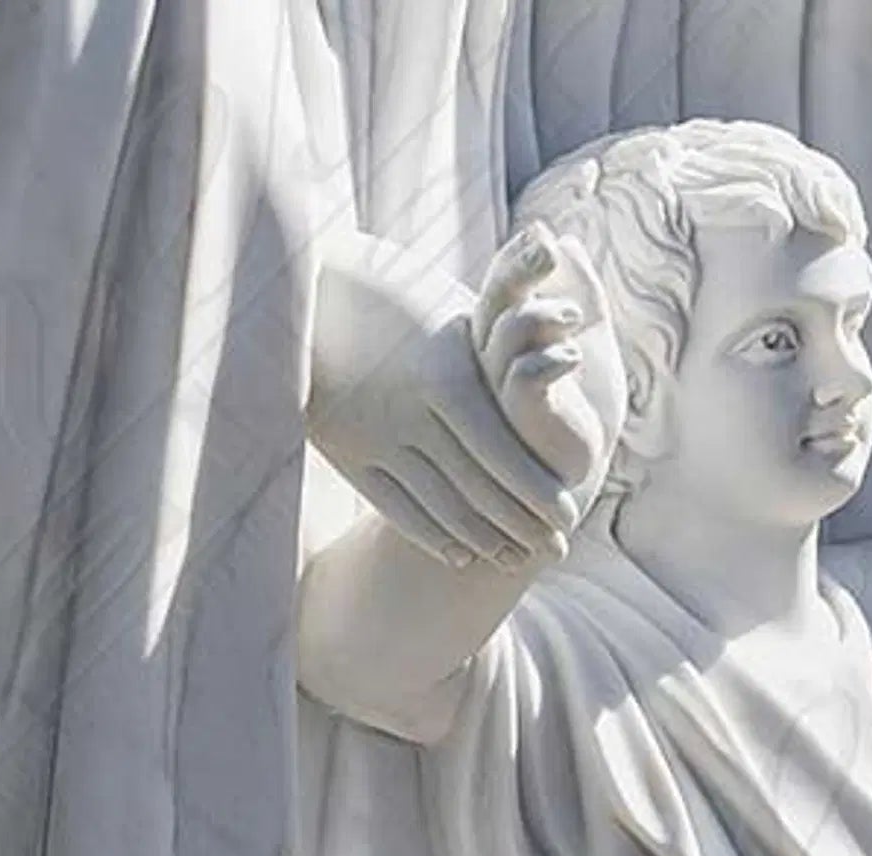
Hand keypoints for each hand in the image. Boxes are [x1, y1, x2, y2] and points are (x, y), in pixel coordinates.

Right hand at [307, 232, 579, 567]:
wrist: (301, 282)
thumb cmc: (393, 286)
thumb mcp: (451, 310)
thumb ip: (498, 354)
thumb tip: (562, 363)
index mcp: (447, 375)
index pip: (505, 454)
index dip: (540, 495)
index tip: (570, 518)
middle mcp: (411, 413)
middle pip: (478, 490)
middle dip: (522, 527)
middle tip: (555, 551)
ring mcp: (373, 437)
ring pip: (438, 507)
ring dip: (482, 540)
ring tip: (514, 558)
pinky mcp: (345, 450)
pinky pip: (395, 508)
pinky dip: (432, 536)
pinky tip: (462, 554)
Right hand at [472, 225, 628, 524]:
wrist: (577, 478)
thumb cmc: (580, 410)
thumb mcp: (589, 338)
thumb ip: (581, 292)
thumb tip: (566, 239)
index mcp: (505, 336)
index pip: (504, 281)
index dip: (520, 254)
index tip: (546, 235)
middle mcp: (493, 359)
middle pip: (496, 296)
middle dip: (522, 265)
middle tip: (546, 244)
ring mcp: (500, 391)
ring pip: (508, 332)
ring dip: (544, 315)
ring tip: (576, 317)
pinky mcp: (519, 422)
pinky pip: (525, 378)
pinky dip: (551, 358)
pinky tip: (572, 356)